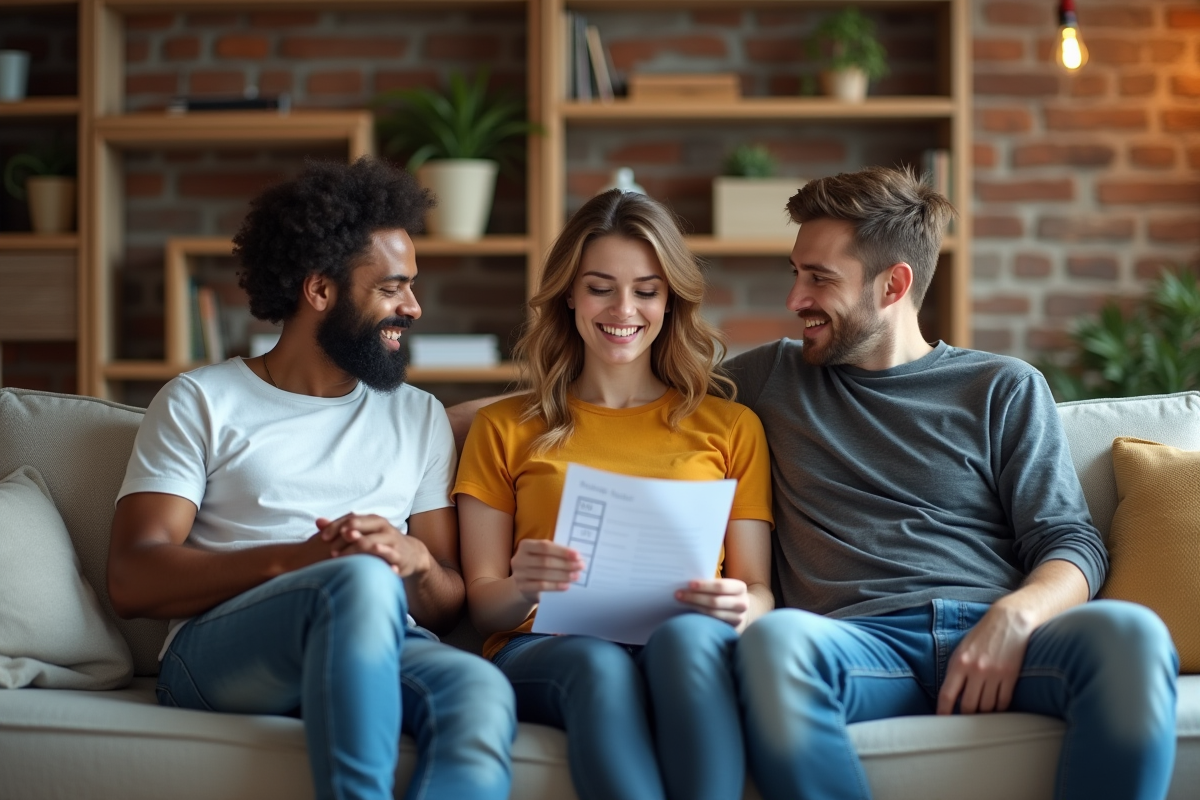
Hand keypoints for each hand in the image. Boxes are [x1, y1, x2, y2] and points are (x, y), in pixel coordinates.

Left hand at [315, 514, 432, 577]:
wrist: (410, 553)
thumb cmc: (380, 542)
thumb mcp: (364, 532)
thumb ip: (341, 527)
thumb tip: (318, 522)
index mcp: (373, 520)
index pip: (351, 518)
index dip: (336, 527)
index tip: (322, 538)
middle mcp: (382, 527)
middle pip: (361, 528)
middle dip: (345, 537)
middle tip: (330, 550)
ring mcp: (391, 540)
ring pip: (372, 542)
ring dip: (356, 548)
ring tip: (341, 556)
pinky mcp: (398, 555)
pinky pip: (389, 554)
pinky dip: (381, 555)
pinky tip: (369, 555)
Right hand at [510, 539, 584, 602]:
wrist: (524, 584)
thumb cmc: (538, 565)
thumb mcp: (542, 555)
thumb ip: (555, 552)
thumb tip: (576, 557)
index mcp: (525, 545)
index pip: (545, 546)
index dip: (562, 551)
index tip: (577, 555)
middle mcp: (519, 559)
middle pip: (545, 561)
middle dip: (565, 564)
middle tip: (580, 566)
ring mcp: (519, 574)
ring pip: (544, 574)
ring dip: (563, 575)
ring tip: (576, 576)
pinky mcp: (522, 587)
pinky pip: (542, 586)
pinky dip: (556, 586)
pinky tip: (567, 585)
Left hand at [675, 578, 749, 628]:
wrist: (740, 609)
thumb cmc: (726, 594)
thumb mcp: (724, 586)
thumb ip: (712, 583)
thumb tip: (688, 583)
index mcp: (740, 588)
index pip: (721, 586)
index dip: (704, 586)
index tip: (689, 584)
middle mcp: (742, 603)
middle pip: (715, 601)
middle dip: (695, 597)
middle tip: (678, 594)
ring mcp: (738, 618)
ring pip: (712, 613)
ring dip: (694, 607)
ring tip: (681, 602)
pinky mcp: (732, 629)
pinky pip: (712, 623)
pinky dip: (699, 616)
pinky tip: (688, 613)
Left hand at [937, 603, 1035, 714]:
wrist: (1008, 621)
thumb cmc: (982, 635)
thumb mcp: (962, 649)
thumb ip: (956, 670)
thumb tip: (951, 695)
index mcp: (959, 662)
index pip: (947, 694)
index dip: (943, 711)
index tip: (942, 721)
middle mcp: (976, 670)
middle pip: (968, 706)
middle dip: (966, 716)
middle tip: (965, 720)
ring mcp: (994, 674)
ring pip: (987, 707)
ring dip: (984, 713)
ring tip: (982, 714)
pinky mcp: (1011, 676)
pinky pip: (1003, 702)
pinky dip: (999, 708)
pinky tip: (996, 707)